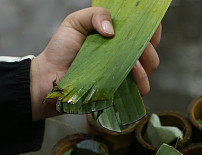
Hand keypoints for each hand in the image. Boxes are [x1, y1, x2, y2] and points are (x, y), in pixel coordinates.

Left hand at [30, 7, 161, 119]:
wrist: (50, 75)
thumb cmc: (61, 49)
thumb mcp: (75, 22)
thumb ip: (95, 15)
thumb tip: (112, 29)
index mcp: (117, 36)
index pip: (143, 29)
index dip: (151, 27)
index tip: (148, 26)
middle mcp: (124, 54)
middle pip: (151, 48)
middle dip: (149, 44)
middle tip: (139, 43)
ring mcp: (124, 73)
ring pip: (151, 67)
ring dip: (147, 61)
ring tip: (134, 60)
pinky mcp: (121, 91)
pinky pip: (142, 88)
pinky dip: (142, 80)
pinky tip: (132, 72)